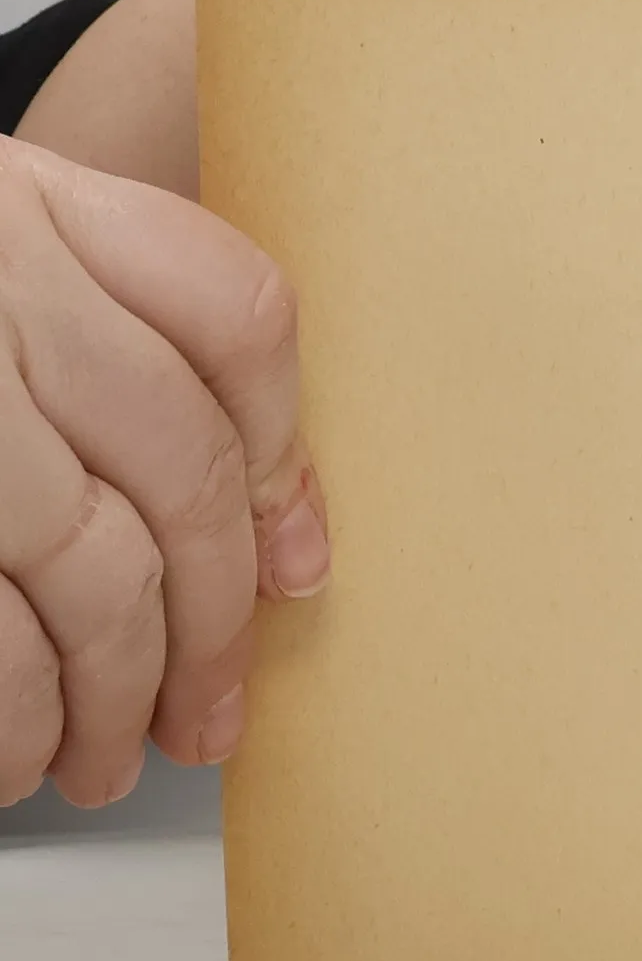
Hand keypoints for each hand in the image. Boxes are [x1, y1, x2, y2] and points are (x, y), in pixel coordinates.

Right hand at [0, 139, 328, 806]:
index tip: (294, 561)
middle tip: (213, 713)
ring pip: (88, 565)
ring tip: (113, 760)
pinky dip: (13, 710)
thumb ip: (96, 328)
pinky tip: (15, 758)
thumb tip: (258, 531)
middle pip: (175, 468)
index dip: (278, 456)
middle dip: (214, 619)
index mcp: (26, 200)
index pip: (230, 313)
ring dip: (119, 690)